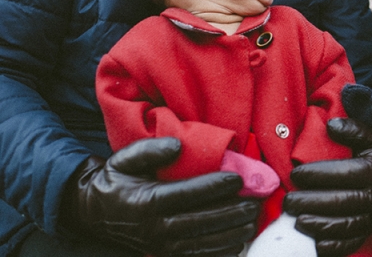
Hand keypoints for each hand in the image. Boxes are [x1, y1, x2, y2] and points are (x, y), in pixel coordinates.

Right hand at [61, 137, 260, 256]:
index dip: (215, 187)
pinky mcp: (165, 253)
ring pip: (203, 242)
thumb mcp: (125, 159)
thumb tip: (178, 146)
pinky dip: (219, 251)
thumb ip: (151, 150)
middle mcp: (156, 227)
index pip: (188, 194)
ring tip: (252, 220)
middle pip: (201, 221)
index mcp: (148, 201)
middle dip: (231, 212)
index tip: (238, 178)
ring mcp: (161, 244)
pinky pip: (196, 256)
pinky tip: (238, 241)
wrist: (94, 211)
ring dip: (230, 233)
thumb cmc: (116, 180)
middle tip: (255, 202)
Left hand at [283, 118, 371, 256]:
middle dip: (312, 202)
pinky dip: (335, 246)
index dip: (318, 175)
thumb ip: (354, 130)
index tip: (296, 174)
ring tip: (297, 221)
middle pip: (340, 202)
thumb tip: (331, 124)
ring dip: (320, 225)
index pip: (343, 174)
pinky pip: (353, 241)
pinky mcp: (370, 229)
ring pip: (345, 225)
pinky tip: (317, 243)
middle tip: (289, 201)